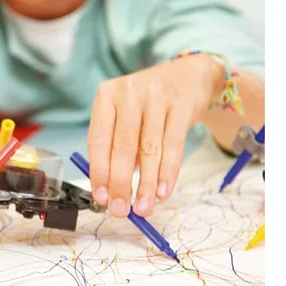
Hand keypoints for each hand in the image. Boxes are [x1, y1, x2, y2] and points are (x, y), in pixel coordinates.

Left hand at [87, 53, 223, 217]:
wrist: (188, 75)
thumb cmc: (148, 103)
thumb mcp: (125, 114)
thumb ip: (117, 145)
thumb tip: (112, 189)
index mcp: (107, 95)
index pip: (98, 138)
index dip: (99, 171)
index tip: (101, 198)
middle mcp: (129, 92)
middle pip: (123, 145)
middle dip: (121, 183)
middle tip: (121, 211)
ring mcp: (156, 96)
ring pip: (149, 148)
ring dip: (145, 184)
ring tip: (143, 208)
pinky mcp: (181, 105)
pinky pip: (173, 144)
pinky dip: (168, 172)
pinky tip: (163, 191)